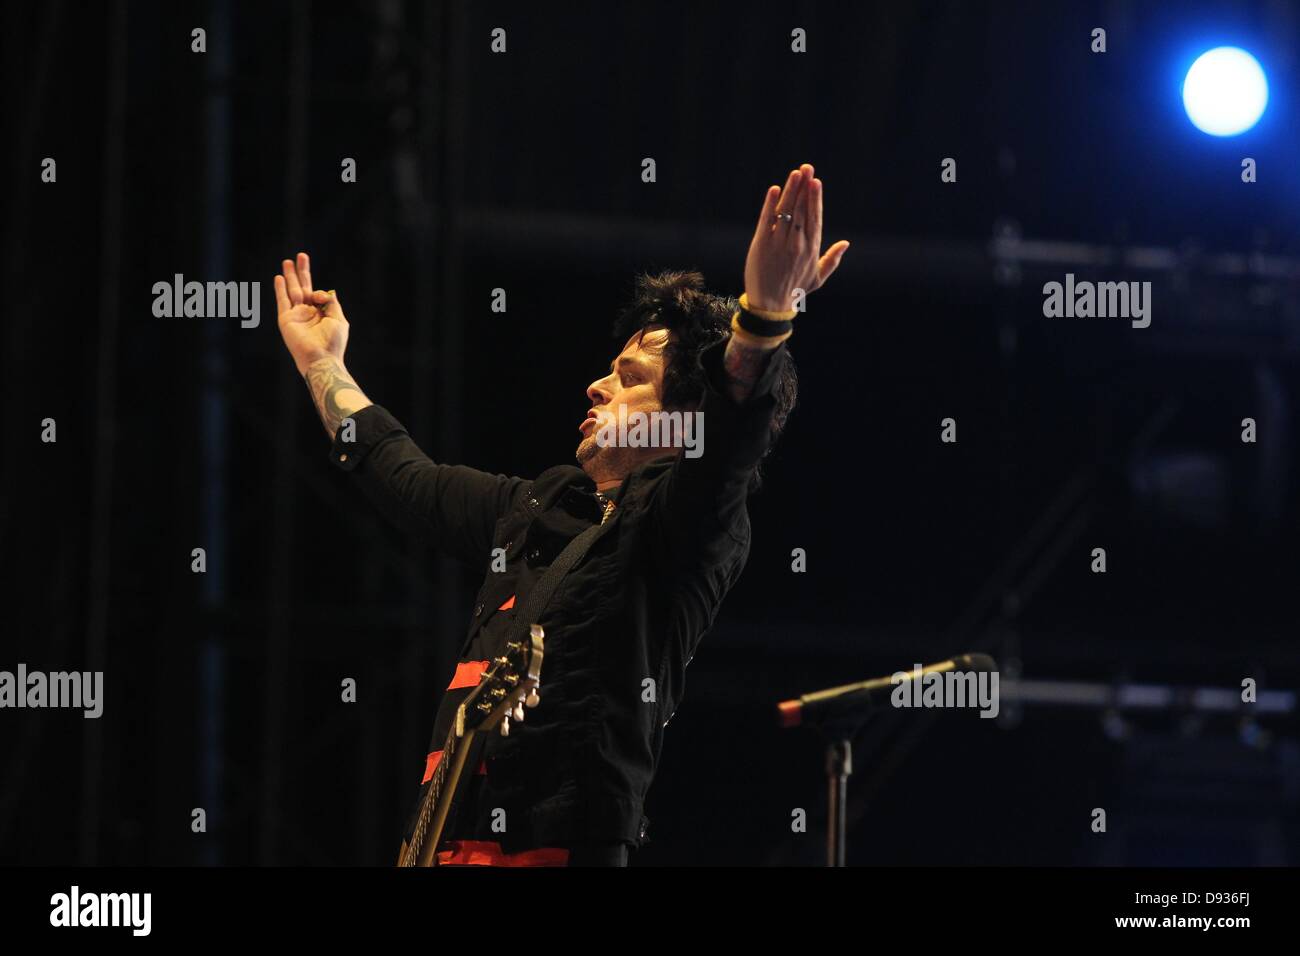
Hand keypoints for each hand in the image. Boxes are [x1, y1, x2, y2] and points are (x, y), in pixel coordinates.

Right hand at [274, 252, 348, 373]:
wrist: (321, 358)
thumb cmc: (333, 342)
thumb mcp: (338, 319)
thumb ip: (331, 302)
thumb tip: (323, 291)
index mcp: (321, 314)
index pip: (318, 294)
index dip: (320, 292)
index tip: (321, 297)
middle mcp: (308, 313)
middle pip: (303, 287)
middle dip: (302, 272)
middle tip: (300, 255)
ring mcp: (296, 316)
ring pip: (292, 291)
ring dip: (290, 276)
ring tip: (287, 261)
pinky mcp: (286, 320)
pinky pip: (282, 301)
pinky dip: (280, 290)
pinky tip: (279, 278)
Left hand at [743, 163, 849, 312]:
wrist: (770, 305)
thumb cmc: (794, 291)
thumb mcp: (818, 278)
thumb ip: (832, 260)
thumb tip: (846, 243)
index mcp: (811, 249)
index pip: (814, 219)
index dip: (815, 199)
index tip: (817, 182)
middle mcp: (797, 244)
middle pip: (801, 210)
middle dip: (804, 188)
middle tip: (807, 168)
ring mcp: (779, 244)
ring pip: (786, 212)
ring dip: (790, 191)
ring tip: (795, 173)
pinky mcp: (761, 245)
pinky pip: (766, 221)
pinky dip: (770, 205)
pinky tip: (774, 190)